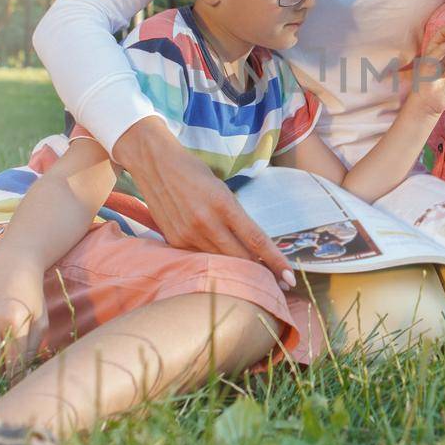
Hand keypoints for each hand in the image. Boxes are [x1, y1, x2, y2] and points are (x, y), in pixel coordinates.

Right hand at [0, 257, 47, 373]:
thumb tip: (23, 376)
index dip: (17, 380)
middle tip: (15, 375)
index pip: (12, 365)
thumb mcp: (40, 321)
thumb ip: (31, 350)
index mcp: (11, 321)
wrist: (10, 267)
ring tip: (5, 356)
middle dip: (4, 375)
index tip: (22, 389)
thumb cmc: (31, 295)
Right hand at [116, 116, 295, 287]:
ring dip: (238, 268)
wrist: (155, 163)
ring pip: (221, 261)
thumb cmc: (194, 172)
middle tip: (276, 282)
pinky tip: (220, 260)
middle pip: (240, 258)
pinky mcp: (174, 240)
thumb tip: (252, 245)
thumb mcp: (222, 190)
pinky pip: (201, 257)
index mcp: (224, 204)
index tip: (290, 279)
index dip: (275, 261)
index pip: (256, 240)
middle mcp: (206, 222)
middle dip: (260, 271)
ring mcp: (188, 233)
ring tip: (252, 274)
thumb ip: (236, 217)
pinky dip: (214, 260)